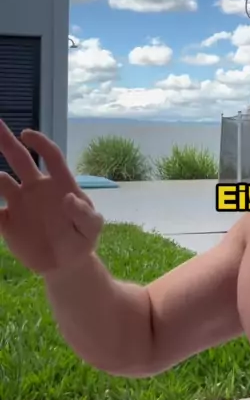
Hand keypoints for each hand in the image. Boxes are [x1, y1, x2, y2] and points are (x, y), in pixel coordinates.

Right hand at [0, 120, 102, 274]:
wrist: (65, 265)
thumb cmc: (82, 240)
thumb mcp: (91, 229)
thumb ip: (83, 214)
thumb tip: (69, 197)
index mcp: (59, 184)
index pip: (50, 156)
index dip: (40, 143)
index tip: (26, 134)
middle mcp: (36, 188)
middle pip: (19, 158)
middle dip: (6, 141)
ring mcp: (20, 203)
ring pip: (0, 181)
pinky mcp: (8, 222)